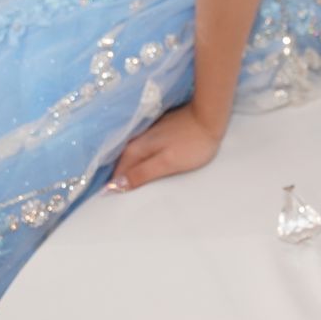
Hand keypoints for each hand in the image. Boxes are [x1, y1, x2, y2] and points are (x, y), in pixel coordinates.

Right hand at [106, 105, 221, 191]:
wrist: (209, 117)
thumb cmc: (192, 144)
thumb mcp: (167, 163)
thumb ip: (141, 174)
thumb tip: (113, 186)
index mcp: (135, 149)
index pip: (116, 173)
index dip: (114, 187)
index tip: (111, 202)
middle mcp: (136, 139)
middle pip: (121, 164)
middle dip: (118, 179)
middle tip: (119, 197)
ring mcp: (146, 133)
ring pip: (130, 156)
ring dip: (128, 169)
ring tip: (129, 184)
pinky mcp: (157, 130)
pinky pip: (141, 149)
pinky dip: (139, 159)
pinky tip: (143, 165)